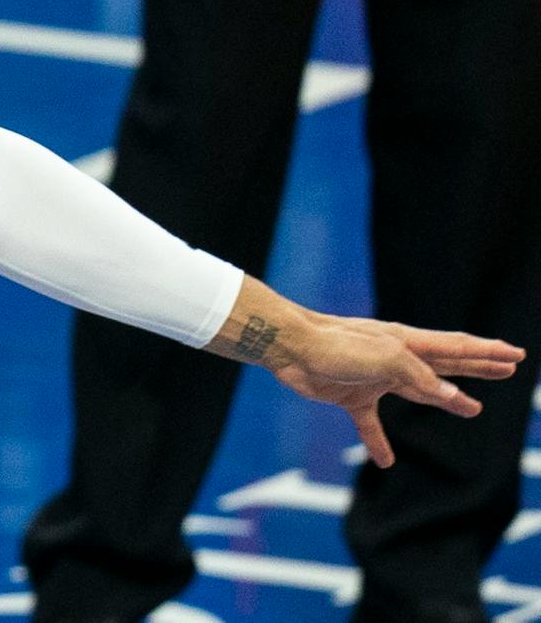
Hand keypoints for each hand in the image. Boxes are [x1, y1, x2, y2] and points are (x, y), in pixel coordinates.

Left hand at [267, 313, 524, 467]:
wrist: (288, 347)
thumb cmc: (338, 345)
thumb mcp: (388, 360)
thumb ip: (423, 379)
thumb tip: (457, 401)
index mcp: (408, 343)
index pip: (457, 347)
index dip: (488, 351)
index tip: (515, 354)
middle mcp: (396, 358)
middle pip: (447, 365)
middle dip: (478, 366)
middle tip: (508, 368)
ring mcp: (374, 377)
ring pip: (418, 392)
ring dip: (447, 400)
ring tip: (473, 410)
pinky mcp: (350, 395)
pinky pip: (370, 423)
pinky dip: (379, 442)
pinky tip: (386, 461)